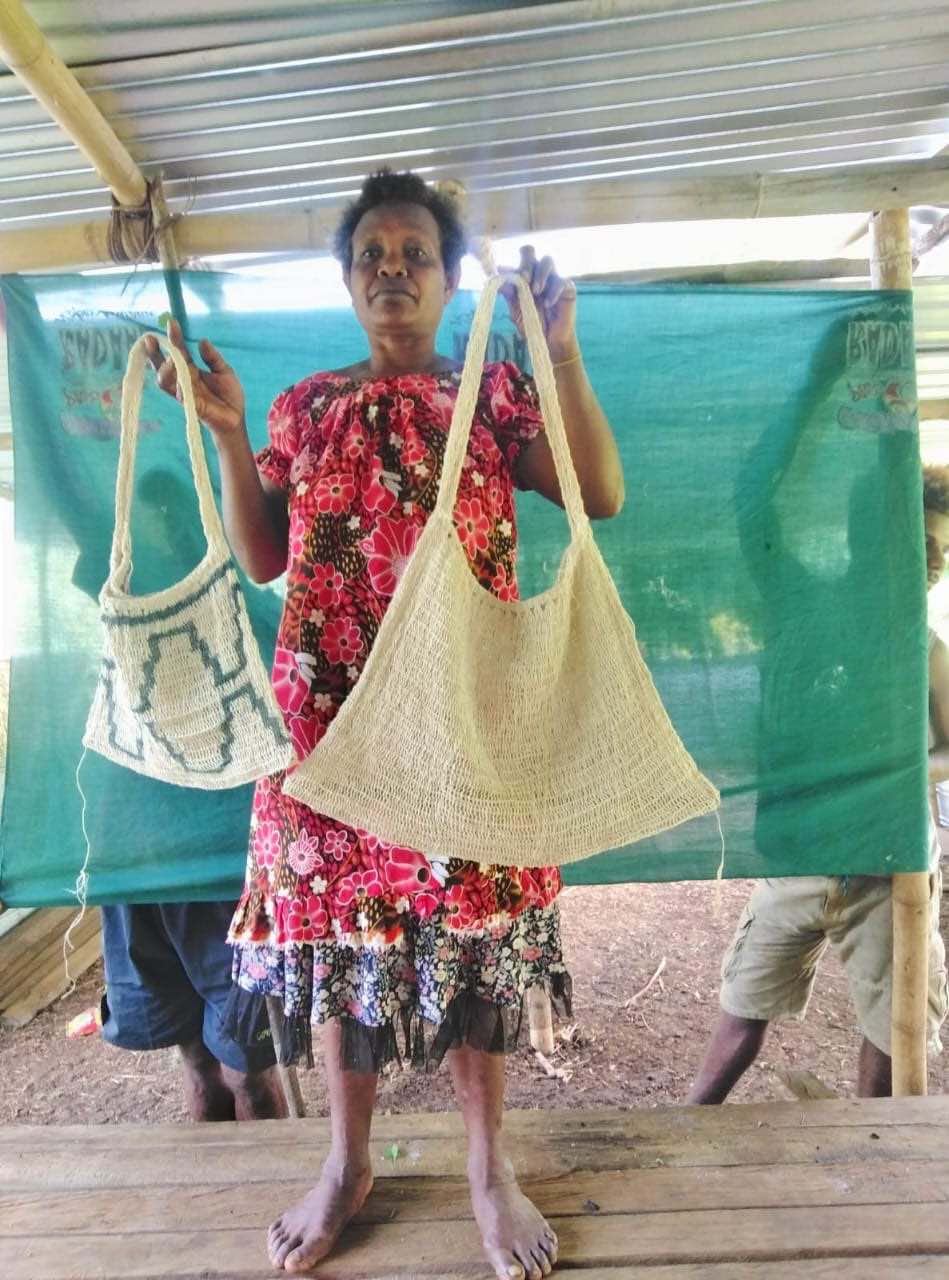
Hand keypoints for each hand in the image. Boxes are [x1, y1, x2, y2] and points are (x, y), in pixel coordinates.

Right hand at [144, 318, 245, 437]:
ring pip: (164, 381)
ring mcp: (185, 393)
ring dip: (165, 369)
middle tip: (151, 339)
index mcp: (191, 369)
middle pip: (162, 366)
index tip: (171, 322)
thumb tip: (202, 341)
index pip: (178, 352)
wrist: (236, 418)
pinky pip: (180, 396)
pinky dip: (179, 388)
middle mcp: (184, 380)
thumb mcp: (224, 370)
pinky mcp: (191, 406)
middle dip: (155, 353)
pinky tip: (180, 382)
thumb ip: (212, 357)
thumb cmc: (229, 395)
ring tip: (171, 359)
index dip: (173, 338)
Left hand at [500, 245, 577, 360]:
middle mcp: (537, 273)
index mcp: (523, 276)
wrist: (547, 340)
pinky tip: (548, 304)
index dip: (510, 265)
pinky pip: (560, 281)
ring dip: (540, 274)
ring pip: (547, 260)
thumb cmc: (532, 324)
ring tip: (535, 292)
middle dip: (525, 264)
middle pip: (530, 252)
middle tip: (524, 279)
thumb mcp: (516, 311)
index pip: (515, 261)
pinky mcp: (567, 287)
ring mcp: (552, 278)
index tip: (503, 274)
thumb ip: (509, 294)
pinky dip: (553, 292)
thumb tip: (498, 277)